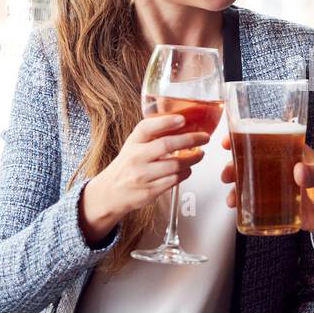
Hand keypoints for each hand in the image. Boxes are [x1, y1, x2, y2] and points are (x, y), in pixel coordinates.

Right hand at [79, 114, 209, 243]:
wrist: (109, 193)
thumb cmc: (127, 167)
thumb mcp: (133, 146)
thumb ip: (152, 137)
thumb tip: (182, 125)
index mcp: (132, 143)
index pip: (147, 128)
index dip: (166, 122)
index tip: (182, 119)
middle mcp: (135, 158)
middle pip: (166, 145)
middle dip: (190, 139)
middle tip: (204, 137)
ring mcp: (142, 176)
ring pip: (175, 165)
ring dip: (192, 159)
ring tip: (199, 155)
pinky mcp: (149, 191)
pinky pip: (174, 180)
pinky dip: (186, 173)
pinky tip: (187, 169)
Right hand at [218, 137, 313, 238]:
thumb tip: (299, 171)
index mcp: (292, 152)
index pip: (266, 138)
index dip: (245, 135)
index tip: (229, 139)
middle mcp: (279, 167)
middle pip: (250, 160)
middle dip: (233, 165)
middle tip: (227, 173)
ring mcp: (275, 186)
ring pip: (248, 181)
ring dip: (235, 185)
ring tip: (231, 196)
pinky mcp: (275, 205)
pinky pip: (253, 202)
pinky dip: (242, 204)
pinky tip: (236, 207)